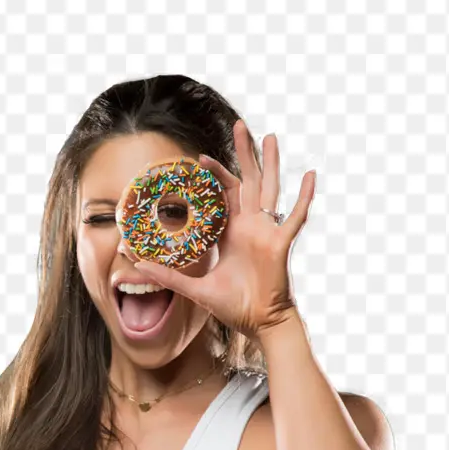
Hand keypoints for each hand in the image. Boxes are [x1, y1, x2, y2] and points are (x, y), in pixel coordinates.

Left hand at [130, 119, 316, 339]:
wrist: (259, 323)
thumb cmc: (234, 306)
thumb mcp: (196, 289)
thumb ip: (169, 277)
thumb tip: (138, 268)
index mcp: (233, 233)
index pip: (223, 196)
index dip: (214, 177)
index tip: (199, 160)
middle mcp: (251, 226)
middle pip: (248, 182)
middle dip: (243, 155)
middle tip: (239, 126)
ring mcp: (267, 232)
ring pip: (270, 189)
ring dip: (270, 163)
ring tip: (269, 136)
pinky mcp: (281, 243)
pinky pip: (295, 216)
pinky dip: (304, 197)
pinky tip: (310, 175)